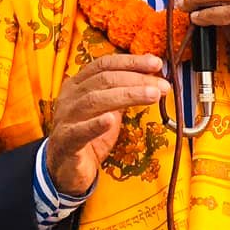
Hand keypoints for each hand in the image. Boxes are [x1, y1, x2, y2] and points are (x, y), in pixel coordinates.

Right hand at [44, 55, 170, 195]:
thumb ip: (124, 93)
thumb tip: (151, 78)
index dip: (131, 62)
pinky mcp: (66, 141)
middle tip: (163, 85)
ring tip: (152, 95)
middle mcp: (71, 97)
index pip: (104, 64)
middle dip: (137, 80)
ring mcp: (66, 118)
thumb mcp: (108, 109)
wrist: (66, 167)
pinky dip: (96, 125)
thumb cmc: (89, 135)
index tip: (156, 63)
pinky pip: (80, 131)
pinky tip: (111, 120)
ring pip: (95, 100)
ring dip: (127, 95)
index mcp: (79, 85)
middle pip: (104, 80)